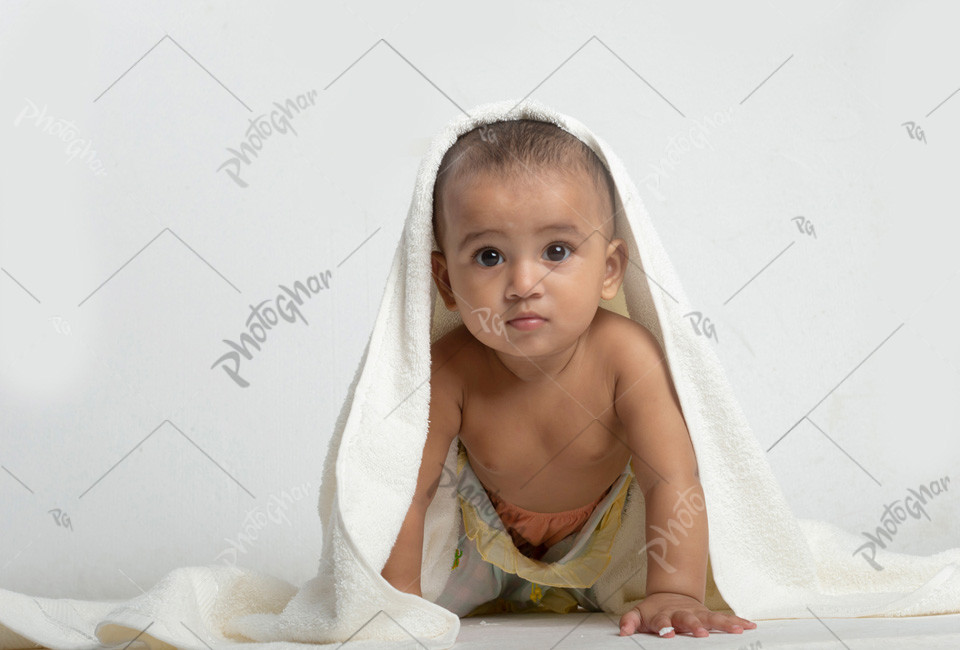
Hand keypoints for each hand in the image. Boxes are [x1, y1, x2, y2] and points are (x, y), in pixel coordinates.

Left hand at [618, 592, 756, 637]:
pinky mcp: (709, 615)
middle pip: (688, 620)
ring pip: (711, 618)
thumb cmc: (654, 610)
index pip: (662, 621)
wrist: (670, 594)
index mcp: (663, 615)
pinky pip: (725, 618)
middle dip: (695, 626)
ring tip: (737, 630)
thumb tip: (623, 632)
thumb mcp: (638, 613)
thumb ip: (629, 622)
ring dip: (723, 624)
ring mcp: (697, 614)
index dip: (664, 627)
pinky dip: (737, 621)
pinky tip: (750, 626)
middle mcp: (682, 614)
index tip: (666, 633)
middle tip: (701, 632)